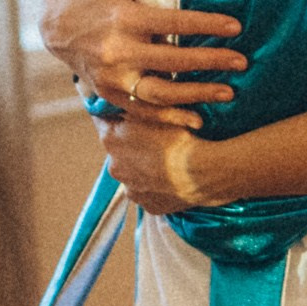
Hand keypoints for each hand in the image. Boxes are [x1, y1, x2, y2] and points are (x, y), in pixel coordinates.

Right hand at [39, 0, 242, 116]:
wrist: (54, 26)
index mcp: (124, 18)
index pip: (173, 23)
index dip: (207, 26)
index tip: (235, 27)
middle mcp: (118, 51)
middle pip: (174, 61)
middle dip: (212, 62)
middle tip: (241, 61)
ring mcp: (114, 77)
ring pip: (162, 93)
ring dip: (198, 94)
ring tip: (228, 92)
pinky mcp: (110, 94)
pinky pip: (145, 111)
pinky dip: (171, 118)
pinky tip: (197, 119)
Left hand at [98, 108, 221, 214]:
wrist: (204, 171)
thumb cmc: (180, 134)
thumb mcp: (155, 108)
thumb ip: (134, 104)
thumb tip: (124, 99)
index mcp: (111, 140)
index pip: (102, 120)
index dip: (115, 114)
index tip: (126, 111)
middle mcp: (114, 167)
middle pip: (119, 151)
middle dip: (132, 144)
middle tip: (157, 138)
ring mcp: (132, 190)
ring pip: (136, 174)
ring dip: (146, 167)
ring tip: (170, 160)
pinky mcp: (150, 206)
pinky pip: (152, 193)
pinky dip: (160, 186)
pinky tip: (176, 177)